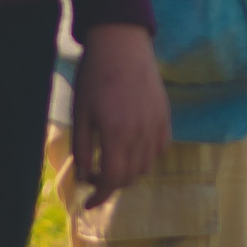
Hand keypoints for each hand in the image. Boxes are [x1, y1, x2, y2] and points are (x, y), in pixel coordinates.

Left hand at [71, 24, 170, 208]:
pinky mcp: (165, 115)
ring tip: (112, 159)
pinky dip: (147, 156)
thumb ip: (82, 148)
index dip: (100, 196)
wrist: (122, 44)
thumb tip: (83, 175)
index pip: (113, 180)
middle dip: (111, 184)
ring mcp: (156, 125)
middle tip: (93, 174)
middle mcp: (141, 134)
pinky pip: (160, 148)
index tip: (88, 203)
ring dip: (128, 171)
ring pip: (146, 165)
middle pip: (130, 176)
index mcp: (116, 134)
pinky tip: (133, 147)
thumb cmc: (95, 76)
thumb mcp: (80, 113)